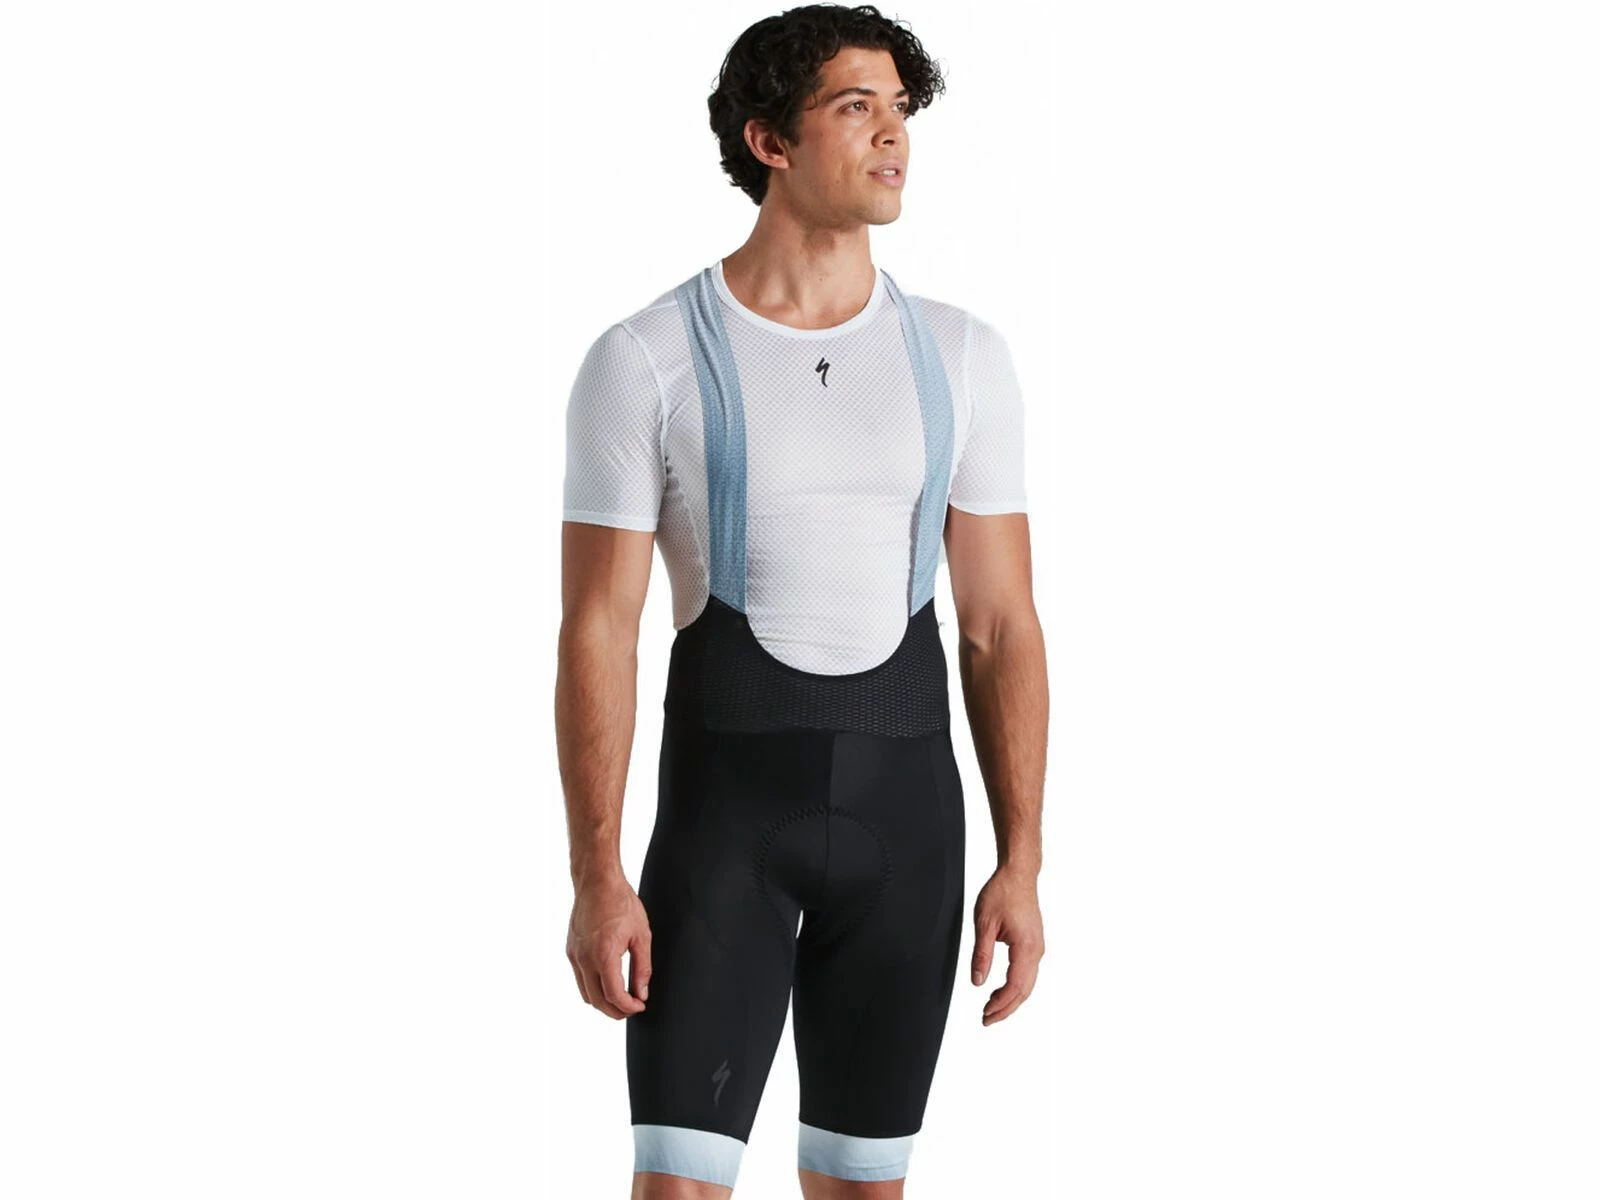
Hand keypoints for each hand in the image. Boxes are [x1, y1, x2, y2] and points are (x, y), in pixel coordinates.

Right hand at [566, 874, 651, 1018]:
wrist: (597, 882)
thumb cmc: (621, 903)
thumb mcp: (641, 936)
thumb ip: (642, 968)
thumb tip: (642, 993)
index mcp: (604, 954)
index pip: (614, 995)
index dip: (628, 1007)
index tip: (640, 1006)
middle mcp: (584, 958)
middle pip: (597, 1001)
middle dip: (615, 1011)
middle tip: (632, 1008)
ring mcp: (574, 955)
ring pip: (585, 993)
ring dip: (603, 1002)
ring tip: (622, 998)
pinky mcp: (570, 951)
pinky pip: (580, 979)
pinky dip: (593, 988)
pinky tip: (608, 982)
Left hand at [971, 866, 1044, 1024]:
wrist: (1018, 874)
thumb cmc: (1002, 893)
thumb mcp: (984, 924)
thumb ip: (981, 955)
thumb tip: (977, 981)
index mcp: (1025, 947)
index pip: (1015, 986)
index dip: (1000, 1004)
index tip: (985, 1014)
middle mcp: (1036, 950)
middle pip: (1024, 990)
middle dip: (1006, 1008)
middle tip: (987, 1019)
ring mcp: (1037, 947)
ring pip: (1028, 984)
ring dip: (1011, 999)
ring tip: (992, 1008)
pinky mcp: (1034, 944)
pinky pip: (1028, 973)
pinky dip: (1016, 987)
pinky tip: (1003, 990)